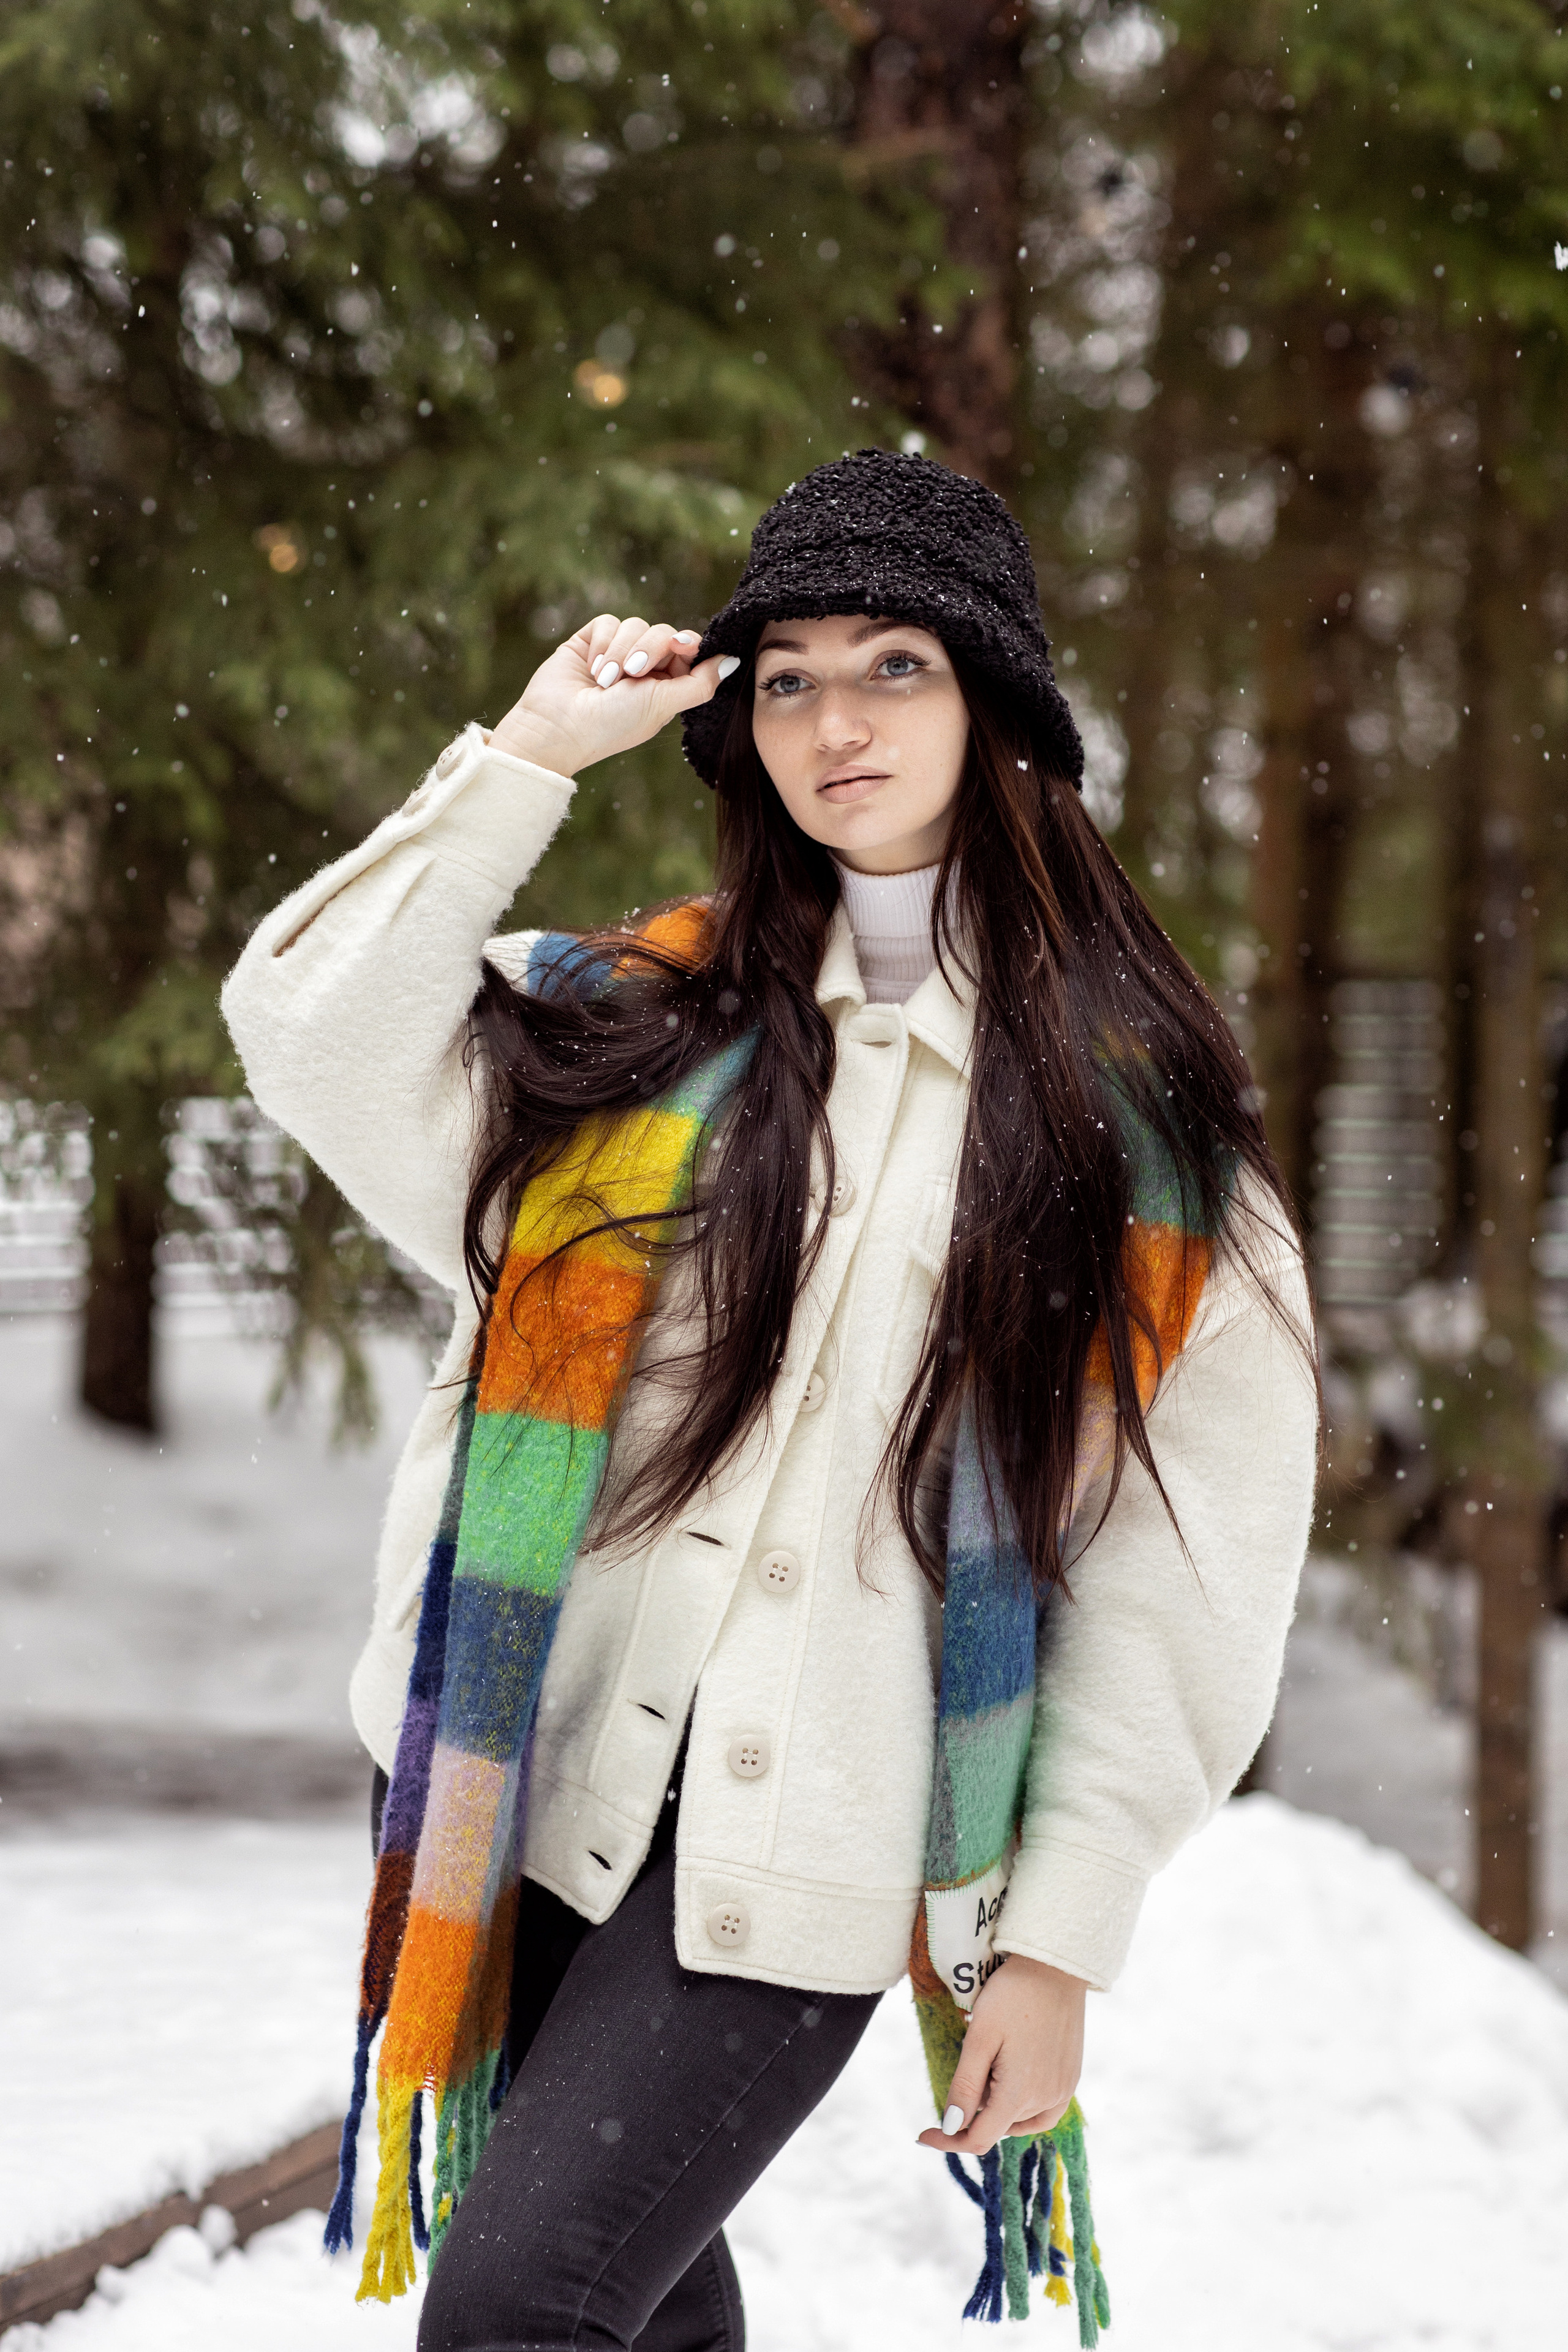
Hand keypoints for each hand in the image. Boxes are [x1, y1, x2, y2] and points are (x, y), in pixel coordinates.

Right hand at [487, 614, 736, 778]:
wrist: (559, 727)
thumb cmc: (613, 724)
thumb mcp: (663, 705)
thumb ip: (701, 683)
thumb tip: (734, 661)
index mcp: (665, 686)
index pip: (687, 650)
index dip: (686, 644)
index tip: (680, 645)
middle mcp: (642, 669)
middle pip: (663, 633)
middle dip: (649, 650)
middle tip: (633, 673)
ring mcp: (616, 653)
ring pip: (635, 625)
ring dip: (621, 651)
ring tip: (605, 680)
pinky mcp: (590, 642)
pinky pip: (608, 622)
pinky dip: (602, 643)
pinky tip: (592, 667)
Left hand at [916, 1954, 1086, 2158]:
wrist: (1055, 1966)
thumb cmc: (1012, 1995)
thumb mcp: (979, 2038)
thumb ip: (966, 2087)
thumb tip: (952, 2128)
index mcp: (1019, 2094)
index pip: (978, 2139)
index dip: (948, 2140)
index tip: (922, 2134)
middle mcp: (1046, 2101)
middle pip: (996, 2125)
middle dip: (974, 2107)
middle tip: (971, 2059)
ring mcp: (1062, 2091)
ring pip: (1018, 2119)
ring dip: (997, 2105)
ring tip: (992, 2060)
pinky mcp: (1072, 2079)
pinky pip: (1043, 2111)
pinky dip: (1022, 2107)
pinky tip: (1013, 2082)